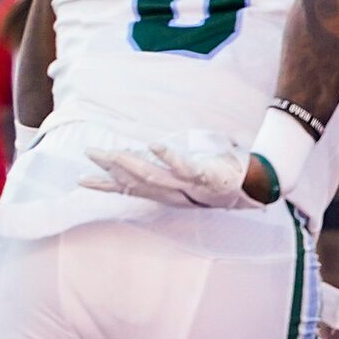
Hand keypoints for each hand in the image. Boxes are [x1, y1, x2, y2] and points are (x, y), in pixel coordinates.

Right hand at [80, 131, 270, 207]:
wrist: (258, 187)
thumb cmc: (223, 180)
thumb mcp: (193, 176)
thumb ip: (170, 168)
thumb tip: (149, 152)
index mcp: (169, 194)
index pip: (132, 190)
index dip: (106, 186)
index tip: (81, 179)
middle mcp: (176, 194)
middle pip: (138, 182)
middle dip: (111, 170)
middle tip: (89, 155)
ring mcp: (190, 186)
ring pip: (155, 177)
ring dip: (131, 165)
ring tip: (111, 153)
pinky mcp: (206, 176)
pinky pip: (185, 167)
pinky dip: (169, 157)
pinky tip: (154, 144)